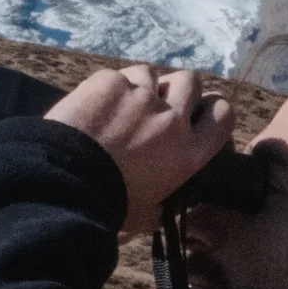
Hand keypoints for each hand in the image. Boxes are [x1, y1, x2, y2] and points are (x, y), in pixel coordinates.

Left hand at [44, 65, 235, 235]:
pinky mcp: (110, 81)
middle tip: (156, 104)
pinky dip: (110, 88)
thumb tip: (163, 206)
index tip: (198, 112)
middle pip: (191, 82)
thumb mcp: (148, 215)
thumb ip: (163, 203)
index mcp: (189, 152)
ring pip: (152, 74)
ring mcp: (142, 95)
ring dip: (141, 85)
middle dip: (177, 89)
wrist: (64, 184)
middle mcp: (172, 118)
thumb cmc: (107, 207)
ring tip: (119, 105)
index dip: (211, 109)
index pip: (223, 114)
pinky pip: (118, 76)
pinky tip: (94, 105)